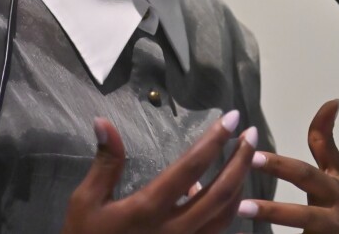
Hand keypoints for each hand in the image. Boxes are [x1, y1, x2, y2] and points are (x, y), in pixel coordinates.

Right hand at [60, 110, 257, 233]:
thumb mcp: (86, 202)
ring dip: (241, 184)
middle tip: (252, 135)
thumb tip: (104, 122)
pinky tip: (232, 197)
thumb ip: (105, 163)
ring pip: (226, 215)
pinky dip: (230, 212)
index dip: (215, 140)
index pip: (191, 167)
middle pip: (222, 192)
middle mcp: (176, 229)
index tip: (232, 117)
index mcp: (150, 208)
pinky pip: (217, 233)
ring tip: (246, 159)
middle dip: (241, 159)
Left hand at [238, 99, 338, 232]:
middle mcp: (336, 217)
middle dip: (272, 211)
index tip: (251, 156)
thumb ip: (325, 141)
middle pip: (304, 215)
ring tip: (242, 224)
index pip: (304, 175)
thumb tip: (331, 100)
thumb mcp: (338, 172)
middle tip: (240, 205)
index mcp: (336, 190)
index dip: (278, 166)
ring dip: (272, 230)